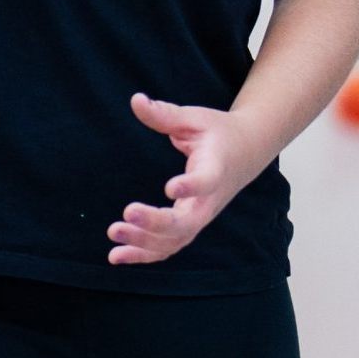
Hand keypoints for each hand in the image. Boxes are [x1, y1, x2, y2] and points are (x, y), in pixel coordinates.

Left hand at [107, 94, 261, 266]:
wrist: (244, 153)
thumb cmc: (217, 132)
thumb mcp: (195, 118)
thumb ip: (165, 114)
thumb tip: (136, 100)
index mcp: (215, 168)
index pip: (206, 182)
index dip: (191, 187)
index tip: (170, 186)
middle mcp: (209, 200)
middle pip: (187, 222)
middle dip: (156, 223)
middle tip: (127, 212)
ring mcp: (200, 217)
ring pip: (175, 241)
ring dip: (144, 242)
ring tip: (114, 233)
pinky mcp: (189, 226)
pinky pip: (167, 247)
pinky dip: (143, 254)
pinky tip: (116, 256)